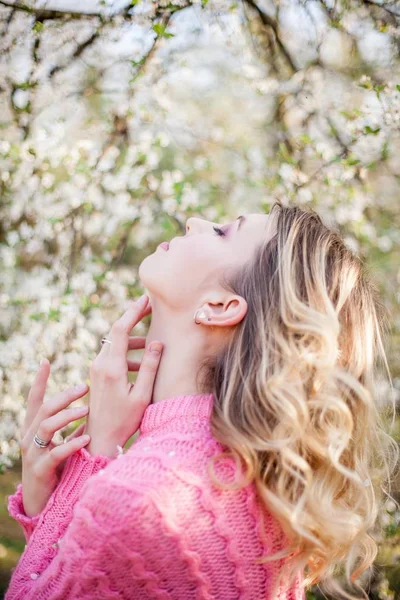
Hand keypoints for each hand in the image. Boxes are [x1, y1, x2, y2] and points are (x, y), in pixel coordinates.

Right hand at [20, 360, 90, 517]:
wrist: (43, 502)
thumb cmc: (56, 468)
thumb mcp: (63, 442)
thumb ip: (73, 427)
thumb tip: (92, 408)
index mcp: (33, 428)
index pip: (35, 399)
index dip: (40, 381)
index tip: (46, 361)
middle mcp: (30, 437)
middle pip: (44, 409)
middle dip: (64, 396)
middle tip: (85, 386)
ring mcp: (33, 453)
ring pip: (46, 427)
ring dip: (68, 416)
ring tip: (87, 409)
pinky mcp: (40, 469)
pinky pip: (55, 452)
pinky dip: (72, 443)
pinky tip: (87, 437)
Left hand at [84, 294, 162, 457]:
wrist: (100, 438)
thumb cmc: (124, 420)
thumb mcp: (142, 395)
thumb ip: (149, 367)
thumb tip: (157, 342)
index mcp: (111, 367)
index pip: (121, 329)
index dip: (133, 311)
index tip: (145, 299)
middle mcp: (100, 364)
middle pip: (116, 331)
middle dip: (133, 318)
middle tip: (150, 307)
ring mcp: (96, 369)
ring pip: (115, 343)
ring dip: (132, 338)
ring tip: (151, 341)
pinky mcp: (97, 375)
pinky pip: (112, 354)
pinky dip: (127, 351)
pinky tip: (141, 362)